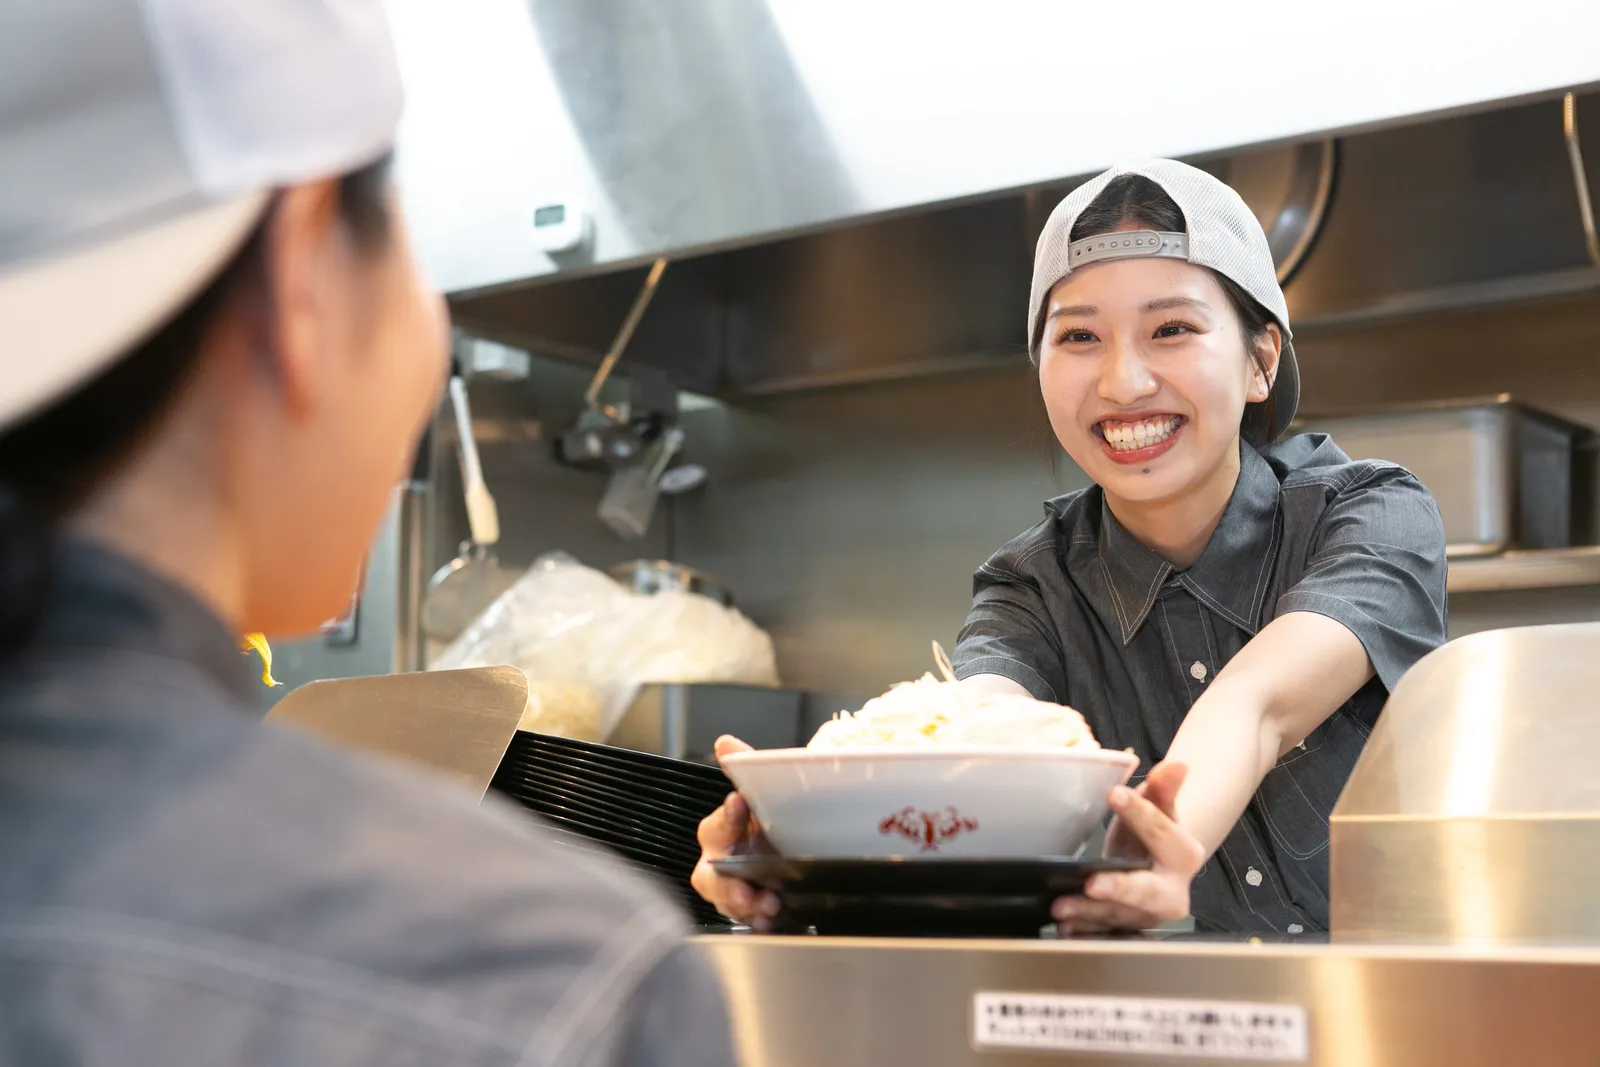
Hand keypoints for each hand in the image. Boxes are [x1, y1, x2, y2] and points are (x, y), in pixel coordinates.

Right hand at [689, 736, 780, 928]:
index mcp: (724, 833)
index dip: (726, 817)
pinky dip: (762, 925)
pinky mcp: (755, 914)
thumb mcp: (764, 795)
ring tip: (770, 905)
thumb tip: (726, 743)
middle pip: (710, 878)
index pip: (716, 826)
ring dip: (747, 907)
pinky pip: (750, 925)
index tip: (740, 803)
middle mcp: (724, 864)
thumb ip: (745, 769)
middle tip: (746, 890)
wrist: (795, 852)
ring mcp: (737, 891)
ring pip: (728, 905)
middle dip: (726, 886)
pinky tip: (775, 922)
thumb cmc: (769, 824)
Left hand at [1052, 760, 1204, 933]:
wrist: (1155, 865)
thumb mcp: (1158, 807)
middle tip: (1092, 884)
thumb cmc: (1152, 833)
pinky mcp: (1127, 930)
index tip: (1115, 795)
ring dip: (1088, 913)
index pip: (1162, 832)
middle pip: (1145, 891)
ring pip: (1118, 915)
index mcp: (1184, 856)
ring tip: (1061, 906)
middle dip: (1118, 889)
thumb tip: (1177, 765)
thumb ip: (1164, 787)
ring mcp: (1148, 916)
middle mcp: (1171, 893)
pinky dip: (1084, 933)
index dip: (1140, 813)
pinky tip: (1066, 929)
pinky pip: (1104, 935)